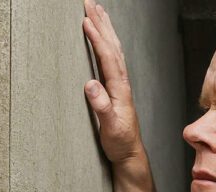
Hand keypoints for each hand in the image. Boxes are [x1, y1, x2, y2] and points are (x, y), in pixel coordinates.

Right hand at [83, 0, 143, 163]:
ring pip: (113, 50)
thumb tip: (90, 84)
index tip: (86, 21)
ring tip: (98, 12)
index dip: (97, 39)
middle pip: (112, 47)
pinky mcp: (116, 89)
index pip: (108, 58)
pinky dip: (106, 43)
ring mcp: (120, 84)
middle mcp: (122, 82)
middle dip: (102, 24)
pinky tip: (103, 39)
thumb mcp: (110, 128)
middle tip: (90, 4)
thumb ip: (101, 107)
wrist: (129, 152)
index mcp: (120, 89)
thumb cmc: (120, 141)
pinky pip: (111, 59)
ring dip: (106, 29)